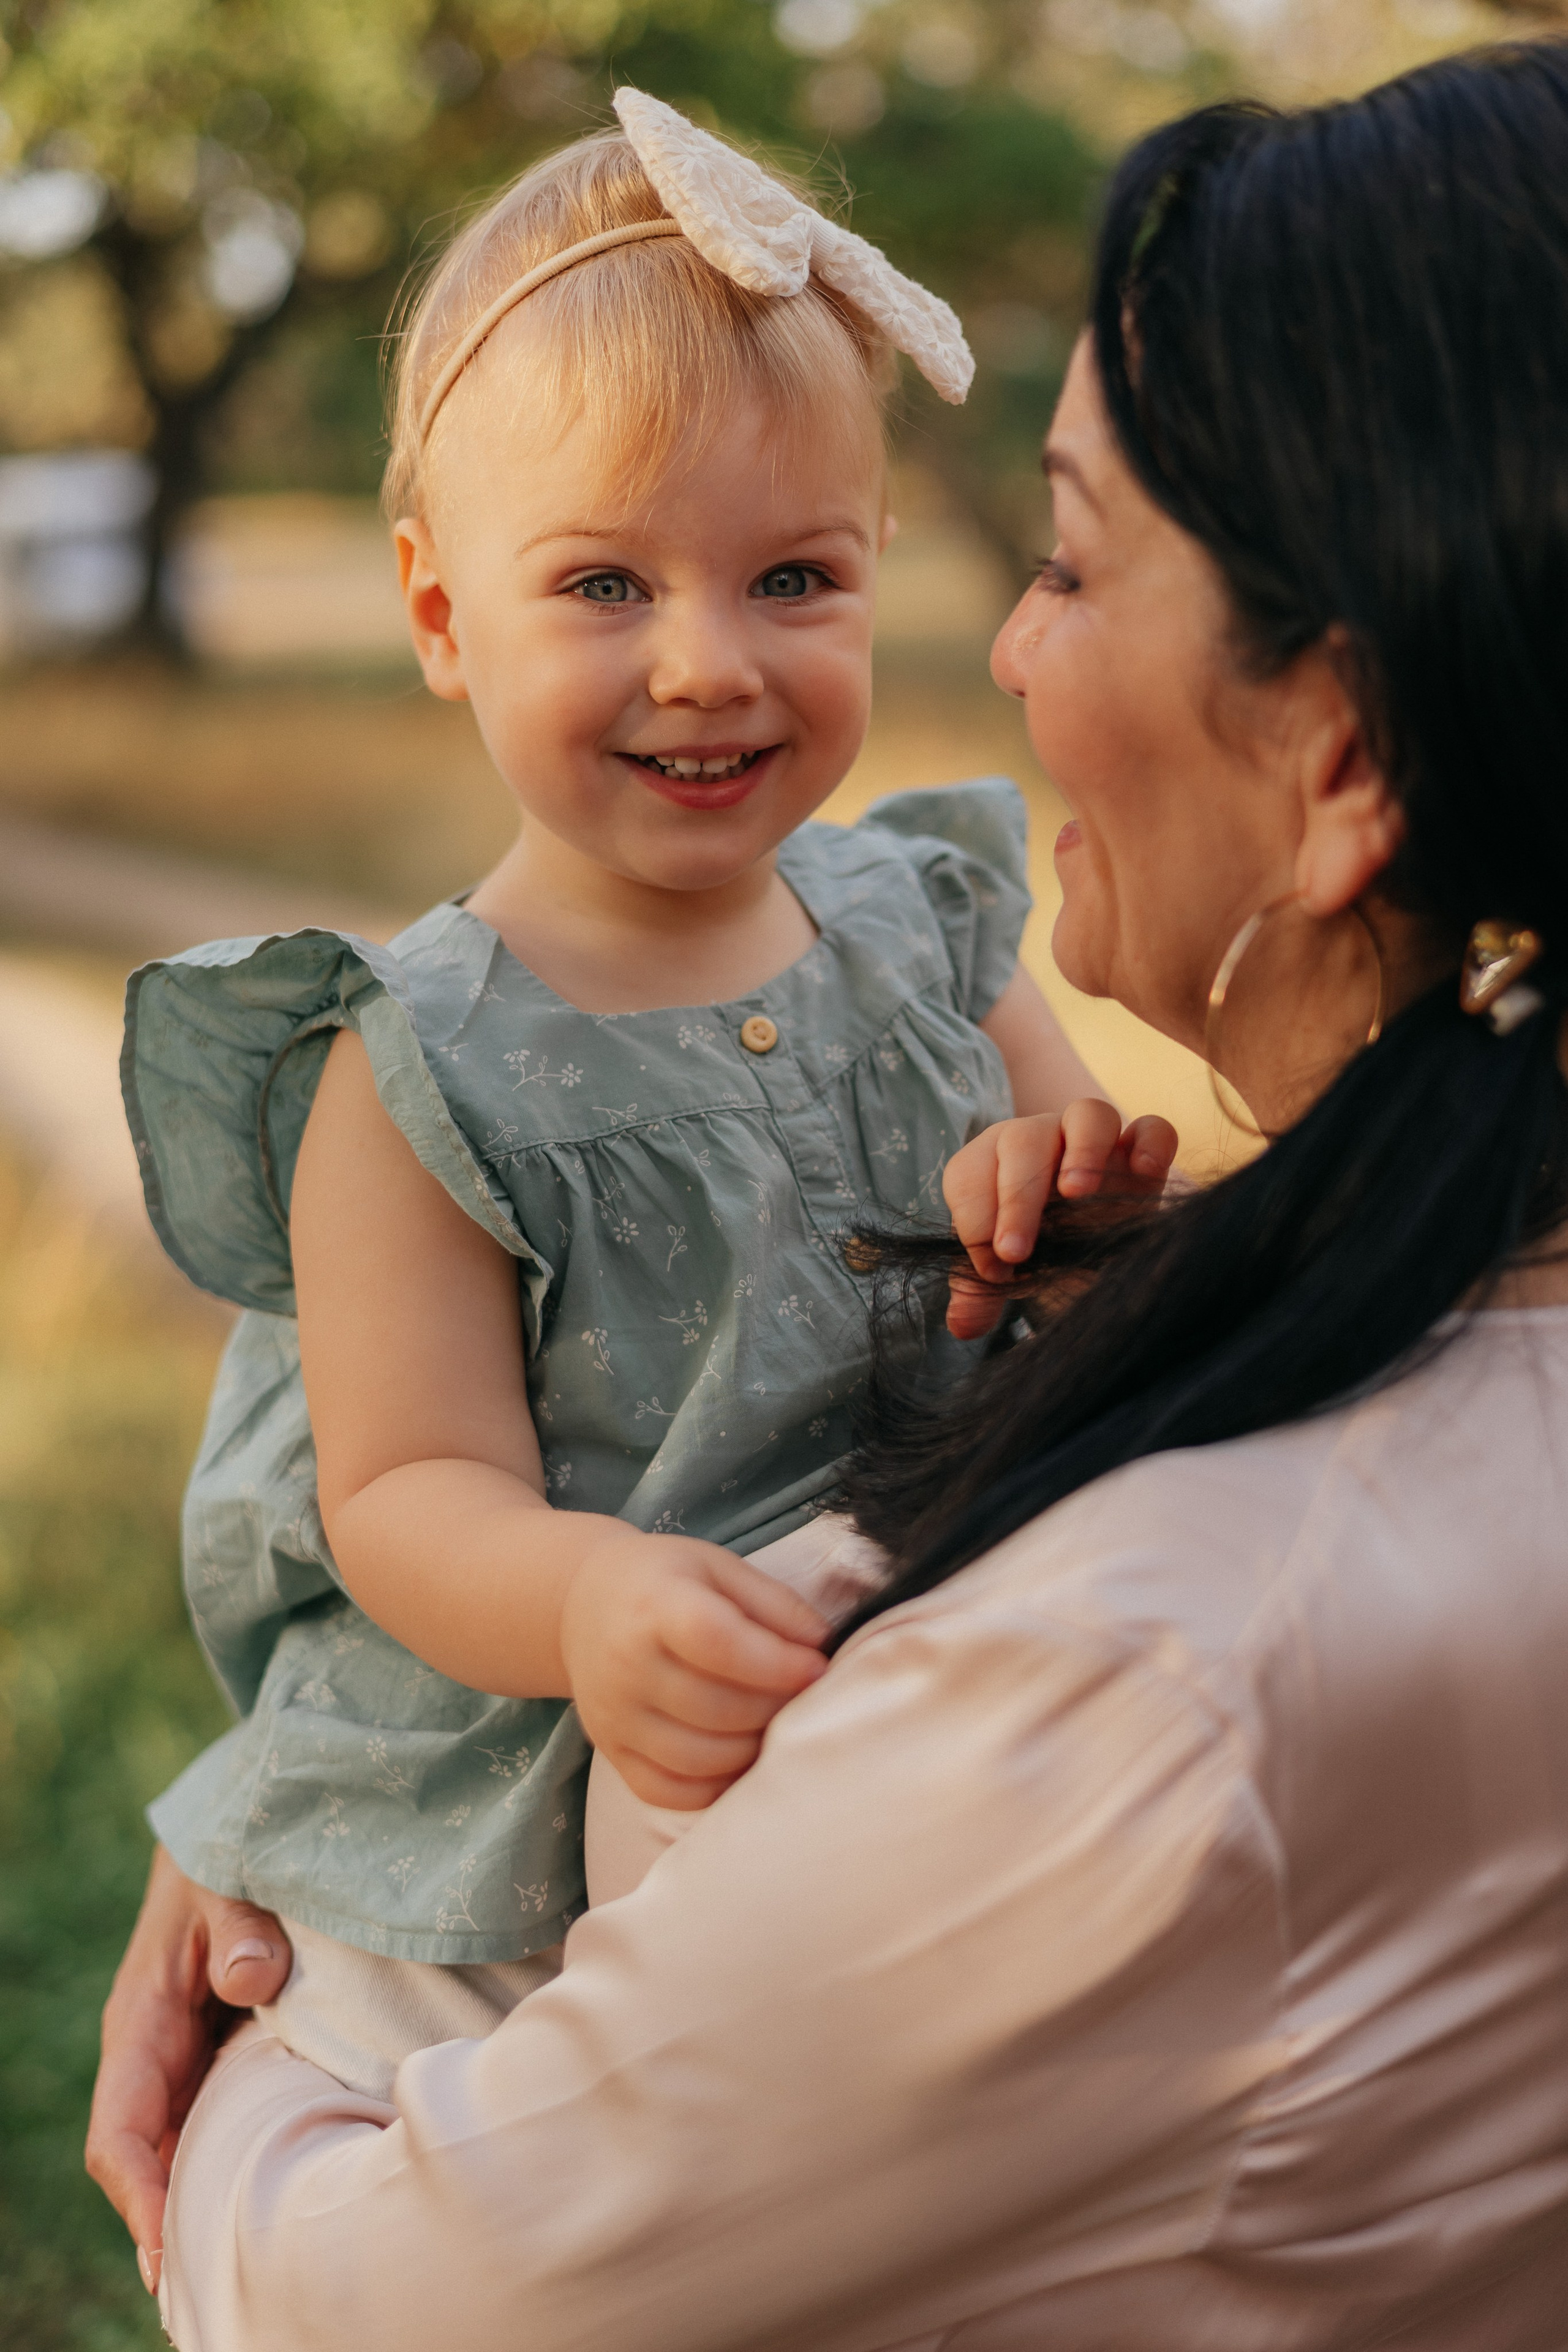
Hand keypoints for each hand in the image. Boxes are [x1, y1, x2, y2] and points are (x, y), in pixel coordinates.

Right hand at [84, 1844, 291, 2295]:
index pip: (122, 2132)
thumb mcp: (228, 1881)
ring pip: (184, 2147)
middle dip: (174, 2226)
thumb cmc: (227, 1856)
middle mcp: (155, 2052)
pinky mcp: (220, 2051)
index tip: (167, 2256)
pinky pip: (216, 2120)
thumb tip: (252, 1979)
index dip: (142, 2198)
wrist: (234, 1833)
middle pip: (151, 2160)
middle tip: (222, 2291)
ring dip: (204, 2201)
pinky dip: (232, 2163)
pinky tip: (272, 2198)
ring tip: (249, 2268)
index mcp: (142, 2023)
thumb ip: (240, 1928)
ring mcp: (186, 2056)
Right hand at [561, 1532, 828, 1809]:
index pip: (717, 1643)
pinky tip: (739, 1757)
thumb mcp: (718, 1567)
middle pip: (716, 1708)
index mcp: (655, 1605)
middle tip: (803, 1696)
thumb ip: (774, 1603)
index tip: (817, 1668)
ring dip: (753, 1749)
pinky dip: (715, 1786)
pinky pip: (670, 1791)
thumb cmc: (664, 1581)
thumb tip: (820, 1647)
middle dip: (775, 1707)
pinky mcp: (610, 1752)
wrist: (580, 1605)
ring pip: (699, 1758)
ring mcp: (614, 1716)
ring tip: (774, 1723)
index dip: (776, 1664)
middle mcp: (626, 1665)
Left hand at [943, 1100, 1177, 1340]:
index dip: (974, 1219)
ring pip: (1088, 1115)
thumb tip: (962, 1325)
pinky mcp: (1141, 1153)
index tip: (992, 1269)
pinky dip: (1151, 1142)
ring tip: (1077, 1193)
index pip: (971, 1172)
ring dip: (1081, 1151)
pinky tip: (1145, 1173)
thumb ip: (980, 1292)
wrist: (1088, 1250)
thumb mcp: (1009, 1274)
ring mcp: (1093, 1141)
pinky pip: (1152, 1127)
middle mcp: (1040, 1140)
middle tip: (1015, 1251)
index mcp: (991, 1163)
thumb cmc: (1036, 1251)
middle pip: (1024, 1140)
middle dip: (1015, 1197)